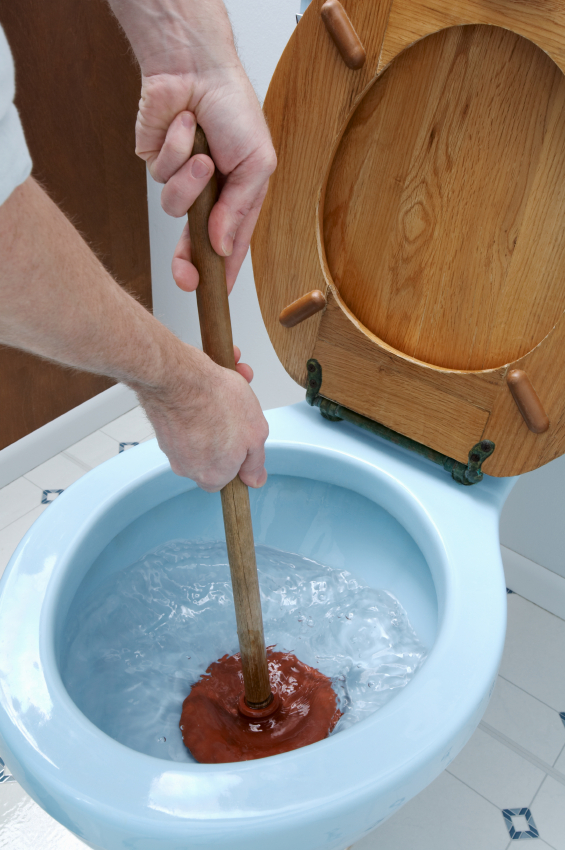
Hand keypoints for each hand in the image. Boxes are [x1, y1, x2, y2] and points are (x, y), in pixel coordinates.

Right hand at [136, 345, 267, 491]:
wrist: (177, 377)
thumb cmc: (217, 402)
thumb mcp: (255, 434)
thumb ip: (256, 461)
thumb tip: (255, 479)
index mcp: (212, 475)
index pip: (227, 477)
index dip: (237, 456)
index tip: (244, 438)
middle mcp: (188, 466)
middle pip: (215, 451)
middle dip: (230, 427)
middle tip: (239, 407)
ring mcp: (171, 447)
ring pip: (202, 430)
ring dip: (218, 409)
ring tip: (227, 387)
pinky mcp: (161, 426)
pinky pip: (186, 417)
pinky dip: (198, 402)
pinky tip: (208, 383)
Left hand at [138, 79, 275, 293]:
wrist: (197, 67)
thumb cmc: (235, 110)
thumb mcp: (257, 164)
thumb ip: (239, 210)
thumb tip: (221, 246)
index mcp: (238, 197)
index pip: (231, 243)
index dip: (224, 270)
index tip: (217, 293)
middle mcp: (209, 194)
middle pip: (195, 242)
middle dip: (189, 261)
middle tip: (187, 277)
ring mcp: (182, 180)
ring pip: (176, 209)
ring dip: (191, 181)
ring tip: (203, 154)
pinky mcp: (157, 163)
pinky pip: (161, 176)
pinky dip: (175, 152)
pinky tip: (185, 129)